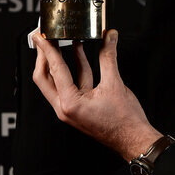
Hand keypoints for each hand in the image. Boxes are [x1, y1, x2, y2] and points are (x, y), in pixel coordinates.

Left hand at [32, 29, 161, 159]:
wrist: (134, 139)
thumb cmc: (124, 121)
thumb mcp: (115, 84)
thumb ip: (108, 57)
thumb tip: (108, 37)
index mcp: (69, 104)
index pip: (54, 69)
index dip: (47, 49)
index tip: (40, 35)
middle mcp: (65, 108)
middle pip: (45, 78)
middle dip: (44, 57)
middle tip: (44, 38)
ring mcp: (70, 109)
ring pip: (57, 81)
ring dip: (59, 61)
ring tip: (62, 40)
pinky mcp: (78, 108)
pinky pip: (71, 85)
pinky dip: (74, 69)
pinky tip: (78, 54)